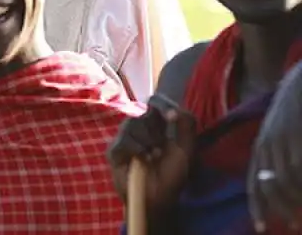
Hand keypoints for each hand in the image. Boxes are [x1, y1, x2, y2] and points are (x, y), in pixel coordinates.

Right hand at [108, 93, 195, 216]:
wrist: (158, 199)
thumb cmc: (173, 176)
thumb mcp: (187, 150)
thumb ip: (187, 126)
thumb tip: (174, 109)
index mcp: (156, 125)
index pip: (154, 103)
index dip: (162, 105)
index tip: (172, 117)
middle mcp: (138, 128)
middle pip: (142, 113)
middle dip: (156, 132)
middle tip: (161, 149)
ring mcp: (125, 138)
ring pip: (132, 124)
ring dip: (147, 141)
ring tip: (153, 157)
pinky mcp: (114, 150)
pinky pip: (123, 140)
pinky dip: (136, 149)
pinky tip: (143, 160)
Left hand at [247, 62, 301, 232]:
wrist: (299, 83)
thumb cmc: (292, 113)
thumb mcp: (278, 136)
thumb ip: (274, 159)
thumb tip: (273, 184)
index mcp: (260, 147)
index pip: (254, 182)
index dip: (257, 206)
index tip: (261, 227)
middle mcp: (267, 145)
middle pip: (269, 185)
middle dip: (279, 208)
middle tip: (292, 224)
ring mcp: (283, 140)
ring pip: (286, 179)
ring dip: (294, 199)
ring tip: (300, 217)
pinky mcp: (296, 134)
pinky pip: (298, 165)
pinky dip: (301, 181)